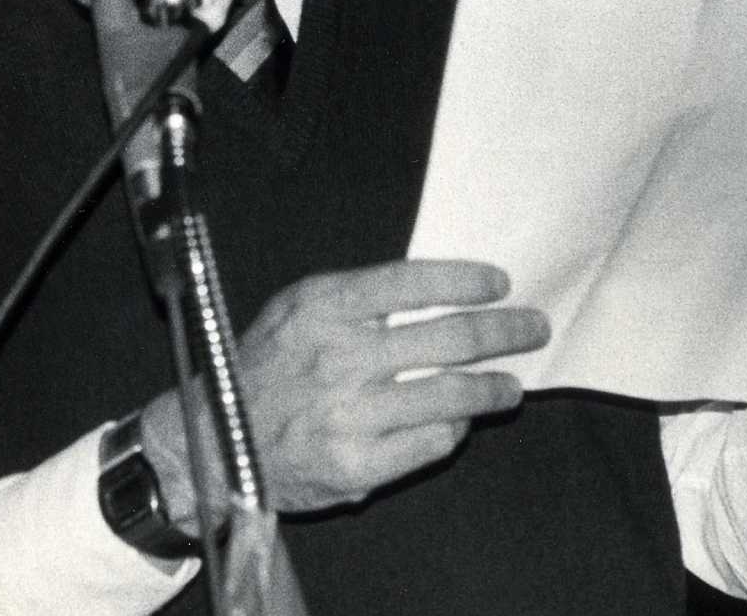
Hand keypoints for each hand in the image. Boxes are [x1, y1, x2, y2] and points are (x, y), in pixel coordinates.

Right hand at [139, 260, 547, 524]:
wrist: (213, 441)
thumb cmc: (263, 367)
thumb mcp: (295, 309)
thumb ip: (355, 296)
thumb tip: (434, 289)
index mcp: (322, 307)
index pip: (413, 282)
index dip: (466, 280)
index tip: (499, 283)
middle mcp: (340, 356)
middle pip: (450, 337)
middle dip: (505, 329)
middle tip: (533, 327)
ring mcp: (352, 414)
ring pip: (453, 394)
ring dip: (495, 388)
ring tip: (511, 385)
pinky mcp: (359, 466)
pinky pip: (433, 442)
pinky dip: (455, 429)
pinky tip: (460, 421)